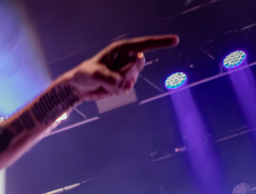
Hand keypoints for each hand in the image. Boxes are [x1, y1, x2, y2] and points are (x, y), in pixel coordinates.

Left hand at [60, 35, 178, 101]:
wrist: (79, 87)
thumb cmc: (85, 74)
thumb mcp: (95, 74)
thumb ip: (110, 78)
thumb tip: (123, 83)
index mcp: (121, 49)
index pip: (145, 44)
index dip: (160, 42)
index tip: (175, 40)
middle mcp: (127, 58)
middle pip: (138, 66)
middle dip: (126, 74)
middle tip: (109, 78)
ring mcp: (127, 71)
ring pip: (133, 79)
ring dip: (119, 84)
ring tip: (104, 83)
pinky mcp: (125, 82)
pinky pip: (127, 88)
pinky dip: (116, 91)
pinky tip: (107, 89)